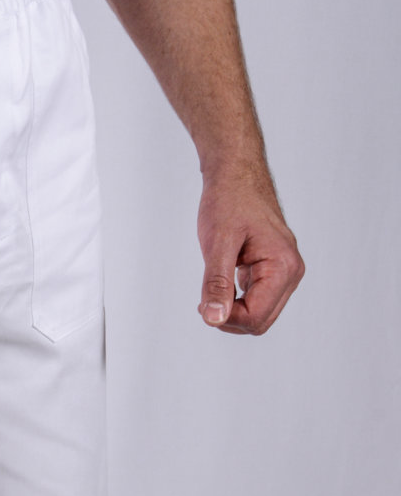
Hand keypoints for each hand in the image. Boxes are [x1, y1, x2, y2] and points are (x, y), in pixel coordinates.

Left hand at [197, 164, 304, 334]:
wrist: (236, 173)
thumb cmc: (229, 201)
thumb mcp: (217, 244)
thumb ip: (216, 284)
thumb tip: (214, 319)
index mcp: (283, 266)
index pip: (256, 318)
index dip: (226, 318)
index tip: (204, 303)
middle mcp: (291, 272)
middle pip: (260, 322)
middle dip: (230, 318)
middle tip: (205, 299)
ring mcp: (285, 272)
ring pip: (259, 315)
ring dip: (233, 310)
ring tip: (213, 287)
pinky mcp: (274, 270)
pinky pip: (257, 300)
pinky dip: (236, 301)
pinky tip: (221, 284)